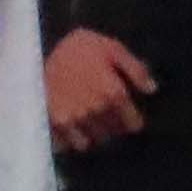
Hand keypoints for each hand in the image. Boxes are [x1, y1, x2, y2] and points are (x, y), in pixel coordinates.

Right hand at [43, 28, 156, 152]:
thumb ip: (135, 69)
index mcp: (113, 92)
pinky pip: (71, 144)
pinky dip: (73, 138)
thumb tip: (152, 90)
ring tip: (89, 120)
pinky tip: (72, 126)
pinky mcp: (56, 122)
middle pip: (114, 134)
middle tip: (106, 115)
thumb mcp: (112, 48)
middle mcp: (97, 110)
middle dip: (113, 126)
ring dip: (94, 133)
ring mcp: (75, 118)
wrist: (39, 46)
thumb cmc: (81, 47)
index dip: (132, 120)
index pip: (133, 124)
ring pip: (94, 140)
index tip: (127, 116)